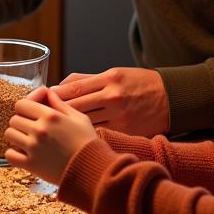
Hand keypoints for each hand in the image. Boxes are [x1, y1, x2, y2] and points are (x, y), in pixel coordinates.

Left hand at [4, 88, 97, 184]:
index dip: (24, 107)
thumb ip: (59, 103)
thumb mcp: (79, 117)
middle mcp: (40, 130)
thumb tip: (47, 91)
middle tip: (31, 129)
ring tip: (27, 141)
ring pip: (9, 134)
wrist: (93, 170)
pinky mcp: (31, 165)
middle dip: (21, 122)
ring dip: (16, 137)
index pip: (21, 104)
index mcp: (50, 116)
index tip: (30, 113)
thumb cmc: (88, 143)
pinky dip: (14, 154)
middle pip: (14, 119)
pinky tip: (24, 154)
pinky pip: (9, 154)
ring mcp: (34, 147)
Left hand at [50, 67, 168, 136]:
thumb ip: (85, 81)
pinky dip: (86, 137)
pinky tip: (73, 140)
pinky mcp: (126, 132)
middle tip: (40, 119)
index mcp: (109, 79)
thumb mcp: (113, 73)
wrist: (173, 98)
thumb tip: (58, 87)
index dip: (54, 96)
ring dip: (67, 128)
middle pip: (75, 107)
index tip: (42, 101)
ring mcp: (120, 117)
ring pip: (85, 124)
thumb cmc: (139, 83)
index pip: (73, 88)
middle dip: (56, 113)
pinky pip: (99, 135)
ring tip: (52, 131)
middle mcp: (113, 98)